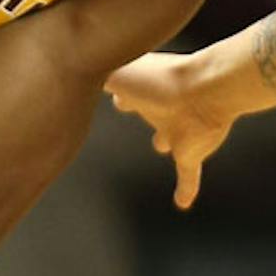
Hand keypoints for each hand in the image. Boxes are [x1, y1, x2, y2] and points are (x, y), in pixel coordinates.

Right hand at [105, 52, 234, 209]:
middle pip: (146, 106)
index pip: (123, 86)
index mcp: (139, 88)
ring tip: (163, 146)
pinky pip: (188, 173)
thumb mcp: (113, 73)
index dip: (114, 86)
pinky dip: (187, 188)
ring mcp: (176, 130)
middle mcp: (158, 106)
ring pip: (168, 136)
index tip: (106, 88)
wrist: (204, 90)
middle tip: (124, 104)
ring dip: (165, 140)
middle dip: (137, 104)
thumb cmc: (156, 79)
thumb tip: (72, 78)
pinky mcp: (191, 152)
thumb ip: (93, 77)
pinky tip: (183, 202)